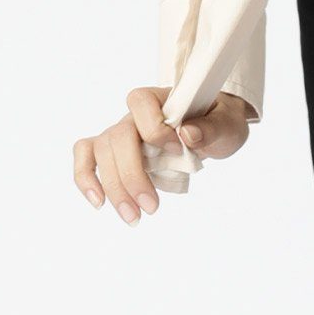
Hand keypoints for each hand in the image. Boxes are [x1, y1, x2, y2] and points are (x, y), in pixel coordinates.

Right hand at [73, 87, 255, 222]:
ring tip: (133, 217)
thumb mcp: (228, 123)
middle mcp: (134, 113)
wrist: (212, 129)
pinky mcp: (114, 150)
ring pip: (101, 152)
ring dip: (113, 187)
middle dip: (131, 175)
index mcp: (161, 97)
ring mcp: (121, 131)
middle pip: (117, 137)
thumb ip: (212, 127)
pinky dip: (86, 177)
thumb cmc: (218, 122)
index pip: (141, 103)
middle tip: (151, 208)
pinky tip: (99, 202)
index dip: (155, 130)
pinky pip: (87, 157)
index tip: (180, 150)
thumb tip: (187, 134)